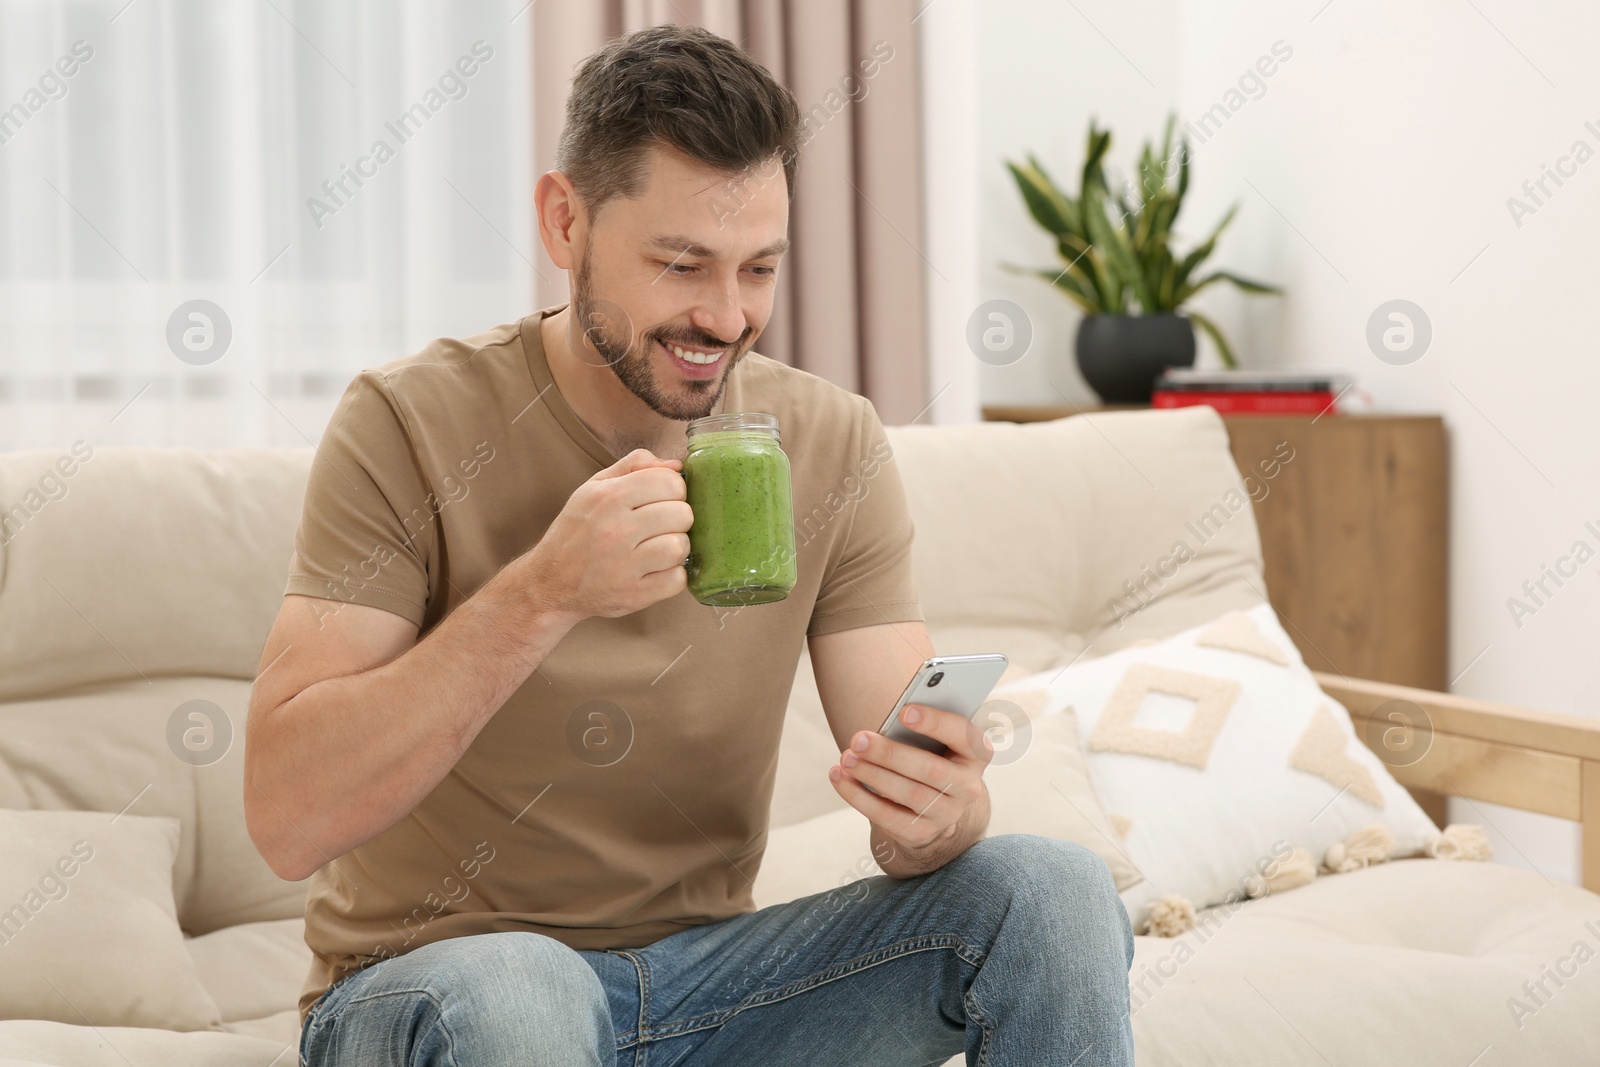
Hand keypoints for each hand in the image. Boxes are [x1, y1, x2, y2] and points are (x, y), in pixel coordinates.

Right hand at [523, 448, 692, 621]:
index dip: (674, 490)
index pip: (670, 482)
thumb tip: (676, 464)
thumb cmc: (577, 531)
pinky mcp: (634, 595)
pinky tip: (657, 571)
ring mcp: (625, 565)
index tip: (662, 500)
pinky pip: (677, 580)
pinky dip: (673, 576)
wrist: (550, 582)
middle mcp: (617, 529)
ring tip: (659, 549)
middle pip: (682, 514)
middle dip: (678, 519)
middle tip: (661, 527)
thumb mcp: (594, 488)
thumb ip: (634, 466)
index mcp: (609, 497)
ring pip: (680, 546)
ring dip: (677, 548)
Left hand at [828, 704, 993, 850]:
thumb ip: (919, 727)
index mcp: (976, 753)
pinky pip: (887, 816)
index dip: (935, 723)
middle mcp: (969, 787)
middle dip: (890, 754)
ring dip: (872, 774)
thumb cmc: (929, 755)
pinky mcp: (921, 833)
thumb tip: (888, 722)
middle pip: (930, 770)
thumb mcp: (933, 739)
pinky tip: (840, 777)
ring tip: (846, 758)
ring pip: (908, 794)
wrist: (933, 805)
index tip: (905, 711)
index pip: (963, 735)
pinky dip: (858, 796)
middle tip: (858, 739)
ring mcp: (947, 814)